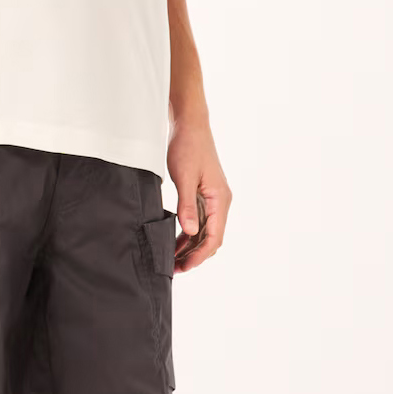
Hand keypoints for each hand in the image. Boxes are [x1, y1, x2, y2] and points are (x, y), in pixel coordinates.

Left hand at [167, 114, 231, 271]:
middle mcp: (220, 202)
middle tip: (174, 268)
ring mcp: (213, 199)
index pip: (214, 237)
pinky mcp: (203, 195)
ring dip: (190, 247)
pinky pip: (198, 221)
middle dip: (194, 256)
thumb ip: (187, 206)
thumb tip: (191, 232)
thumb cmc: (188, 147)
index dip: (199, 255)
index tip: (184, 267)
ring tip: (172, 259)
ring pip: (204, 232)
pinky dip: (188, 234)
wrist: (189, 125)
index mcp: (220, 199)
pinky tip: (173, 242)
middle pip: (211, 238)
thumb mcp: (185, 178)